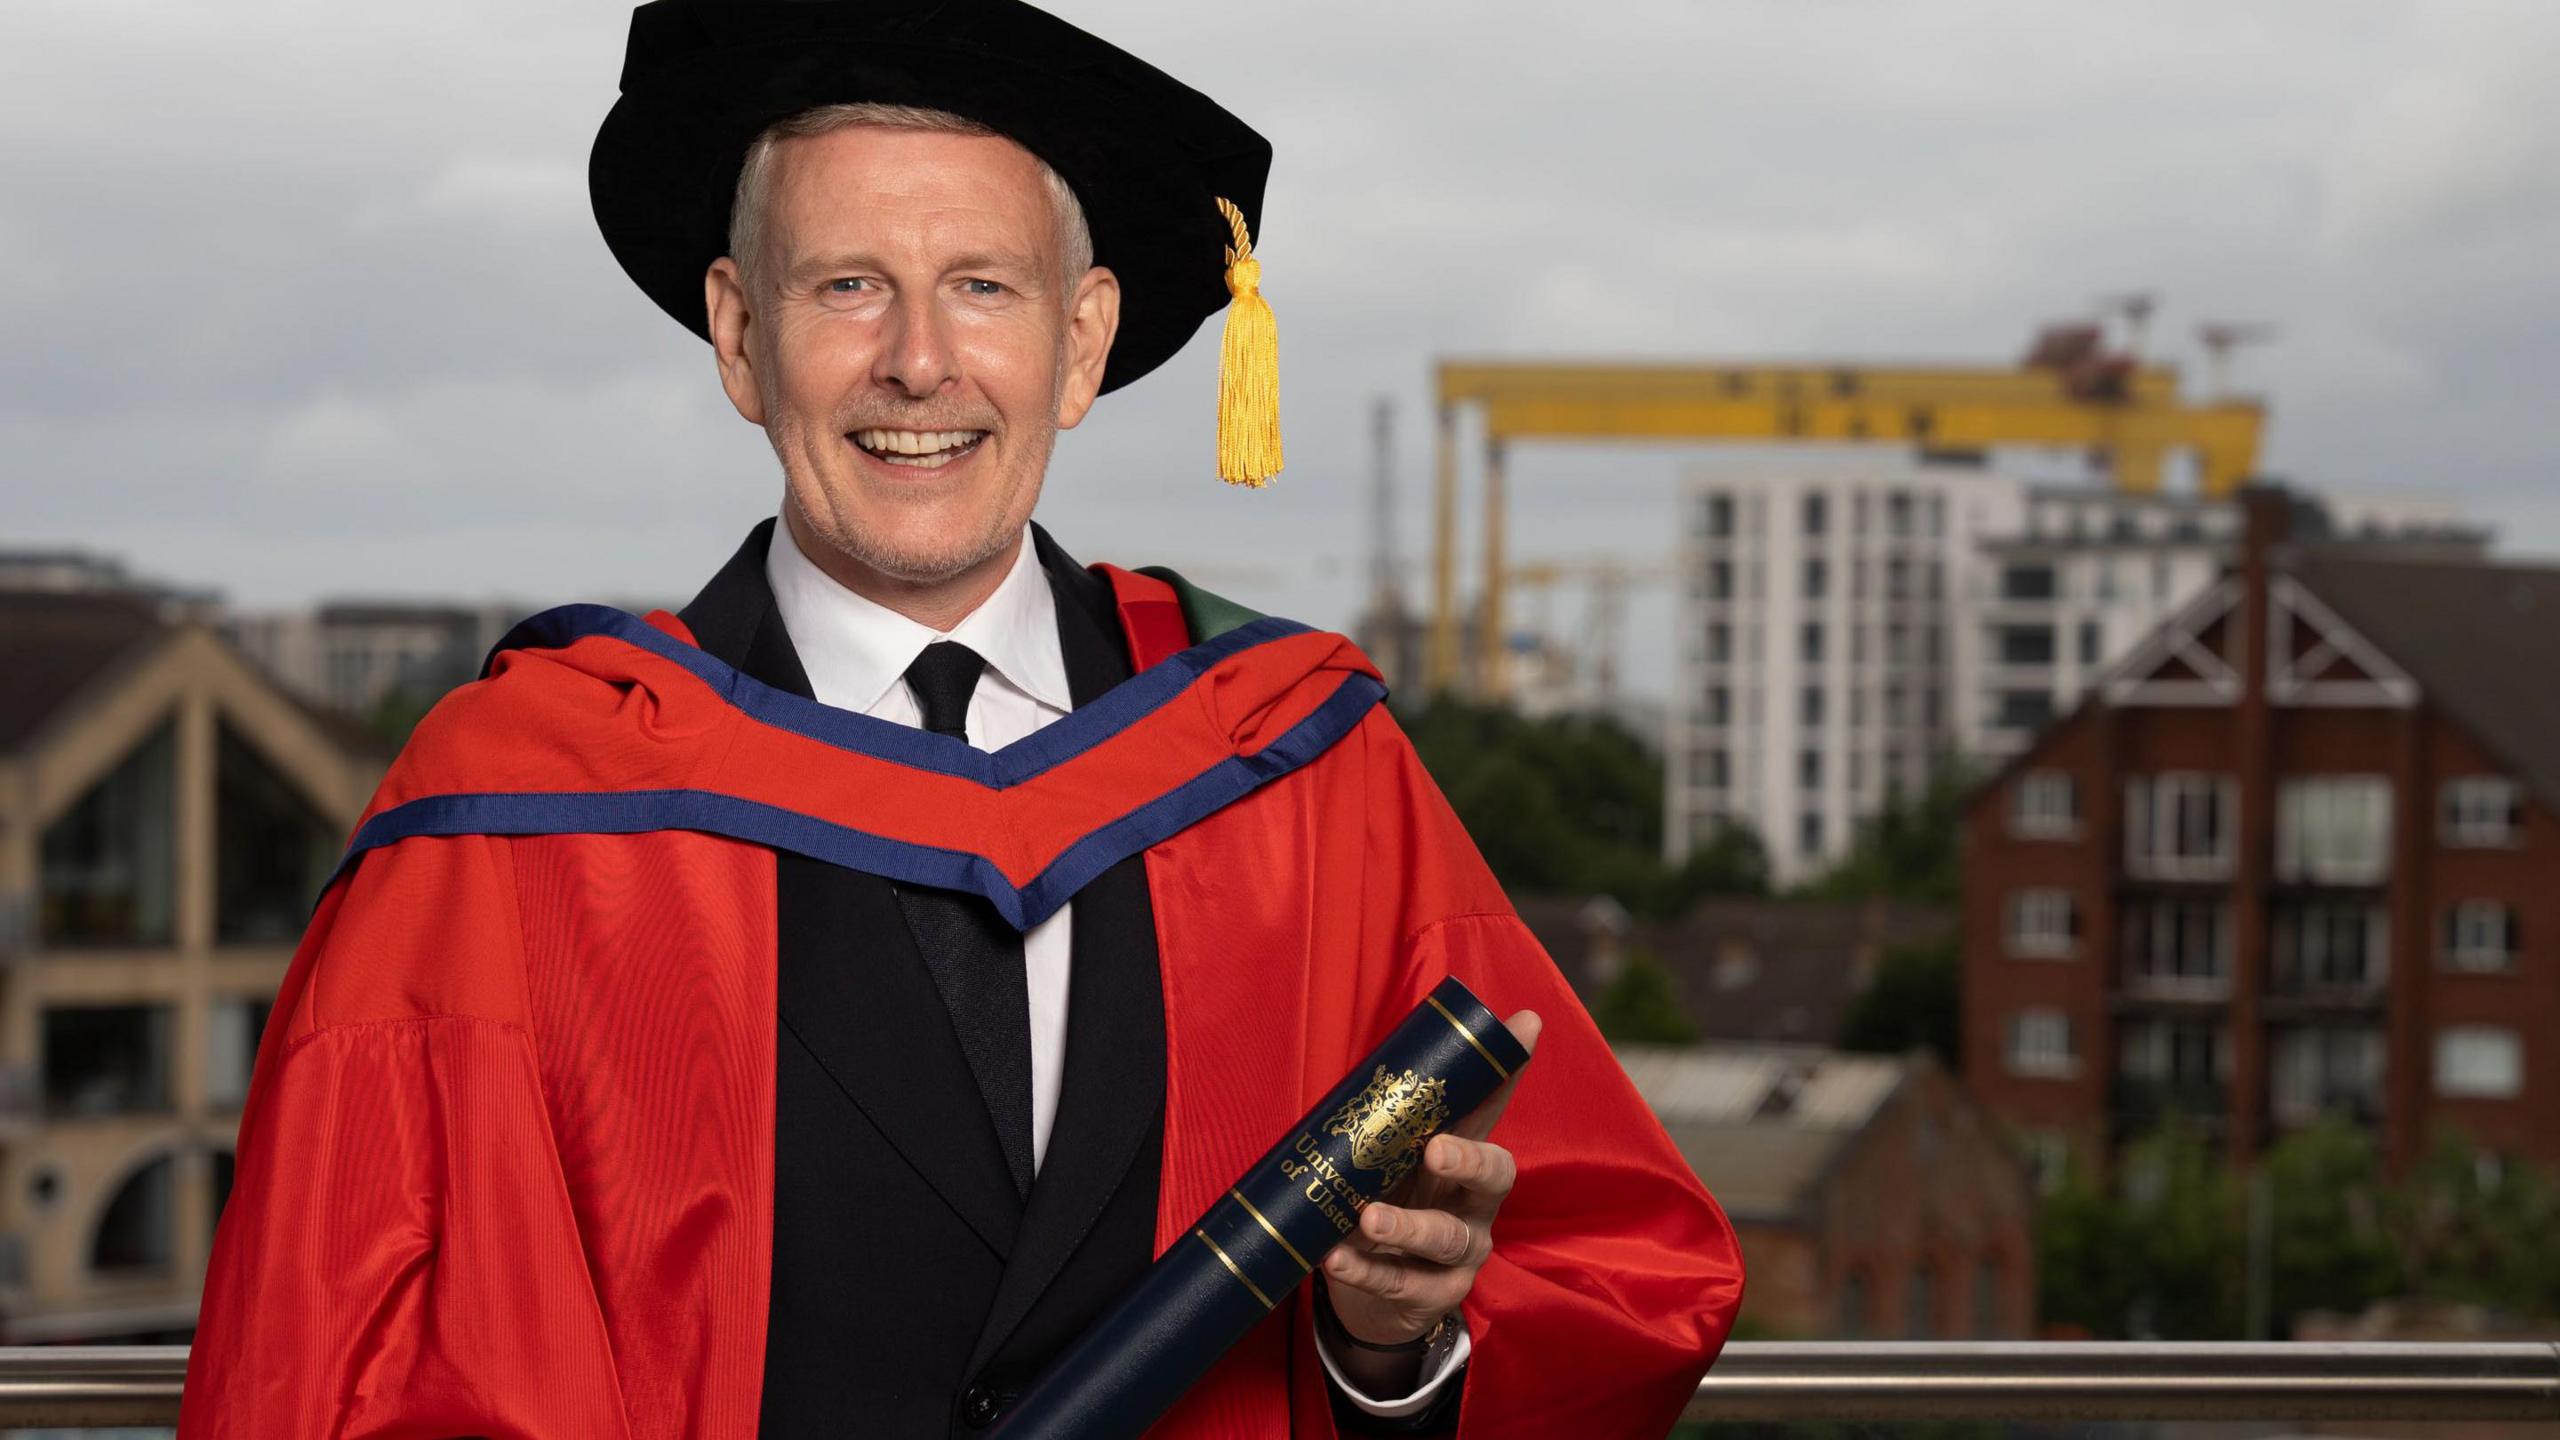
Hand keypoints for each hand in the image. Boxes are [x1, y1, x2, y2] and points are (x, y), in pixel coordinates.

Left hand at [1323, 1009, 1541, 1350]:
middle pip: (1493, 1178)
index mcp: (1468, 1162)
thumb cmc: (1388, 1203)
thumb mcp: (1393, 1158)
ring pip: (1444, 1238)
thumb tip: (1399, 1045)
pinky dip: (1364, 1269)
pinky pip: (1398, 1283)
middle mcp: (1476, 1206)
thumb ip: (1396, 1111)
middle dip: (1468, 1161)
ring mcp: (1459, 1255)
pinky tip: (1334, 1257)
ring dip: (1406, 1225)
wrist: (1373, 1294)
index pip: (1492, 1110)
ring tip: (1369, 1217)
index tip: (1520, 1033)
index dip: (1506, 1075)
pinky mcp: (1430, 1296)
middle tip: (1435, 1150)